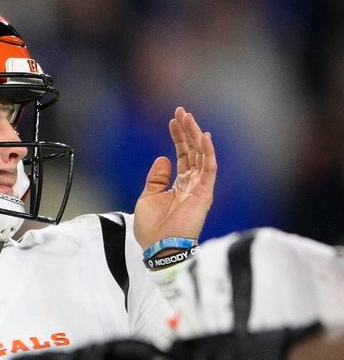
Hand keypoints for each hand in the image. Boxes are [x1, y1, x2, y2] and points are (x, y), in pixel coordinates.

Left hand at [134, 108, 216, 248]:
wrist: (157, 248)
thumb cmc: (152, 229)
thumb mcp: (148, 198)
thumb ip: (157, 178)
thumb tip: (163, 158)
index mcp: (179, 185)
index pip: (182, 155)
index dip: (178, 137)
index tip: (173, 120)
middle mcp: (192, 184)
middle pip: (193, 151)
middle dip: (187, 130)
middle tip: (181, 111)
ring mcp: (200, 188)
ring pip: (202, 155)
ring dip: (196, 135)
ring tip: (188, 117)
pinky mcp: (204, 194)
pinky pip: (210, 169)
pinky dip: (208, 152)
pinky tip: (204, 136)